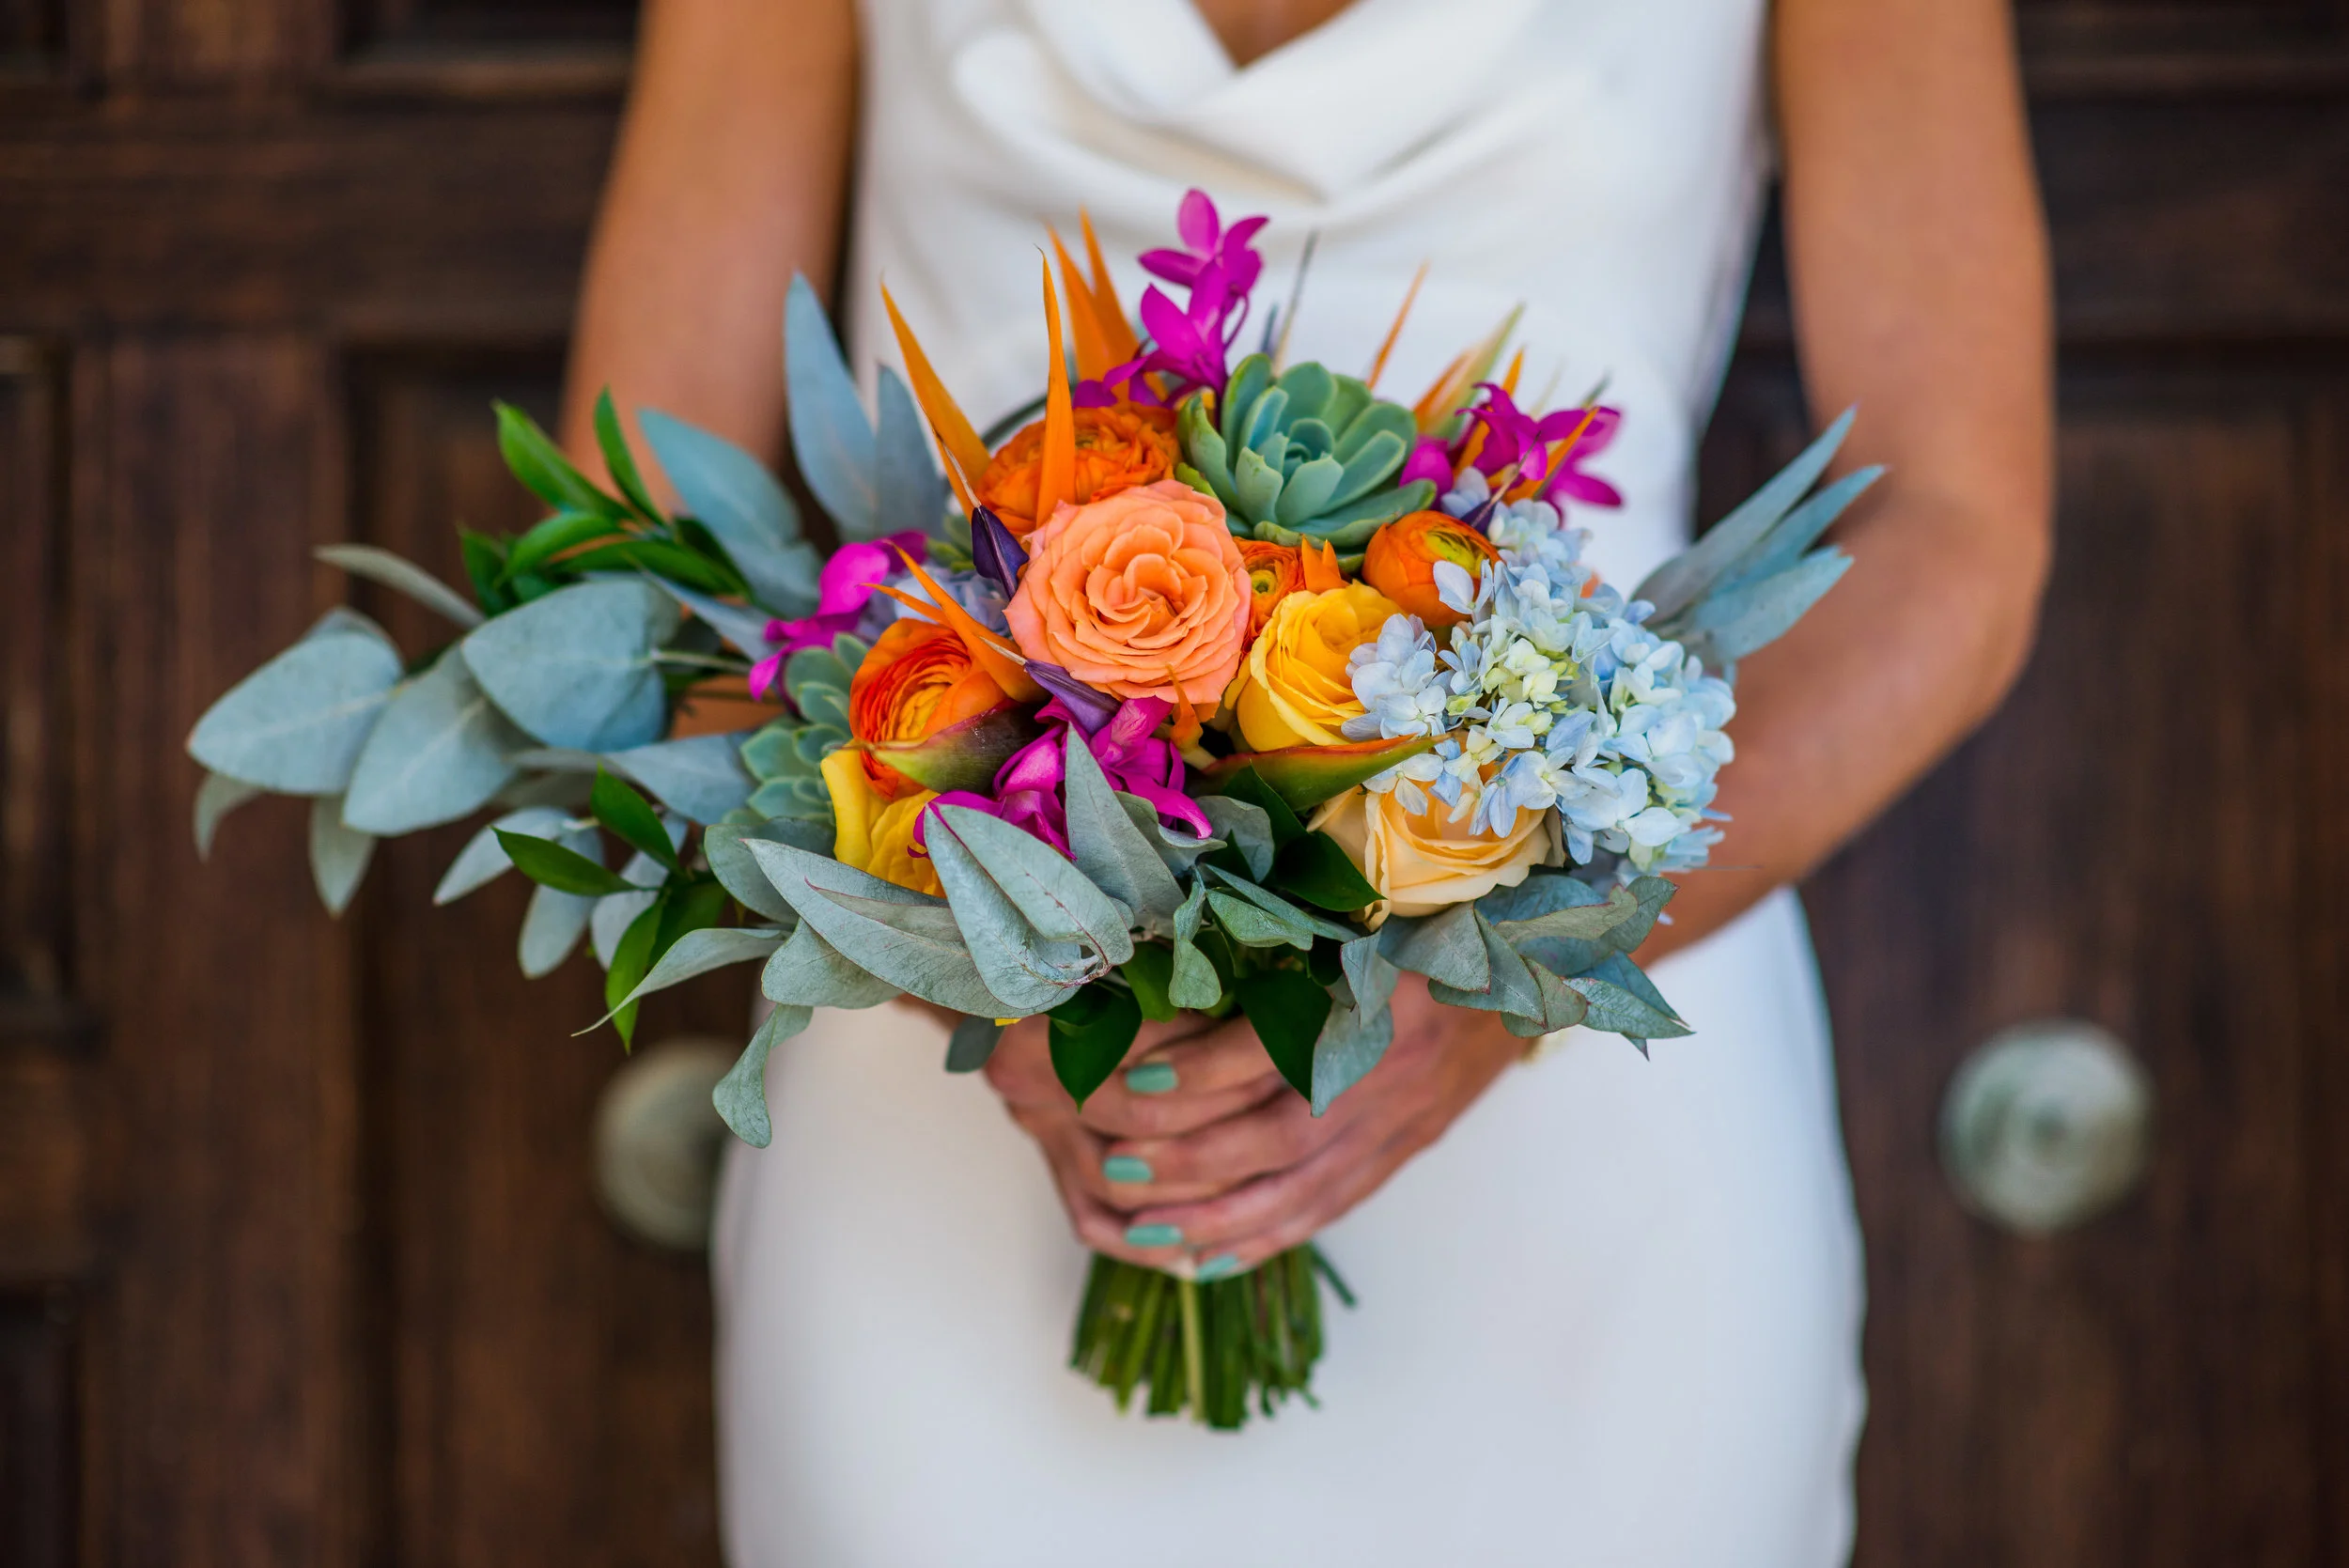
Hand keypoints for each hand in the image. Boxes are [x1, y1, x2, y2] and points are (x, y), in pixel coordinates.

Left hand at [985, 976, 1525, 1275]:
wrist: (1524, 968)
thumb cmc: (1422, 928)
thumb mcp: (1359, 916)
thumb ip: (1285, 936)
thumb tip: (1180, 960)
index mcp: (1373, 998)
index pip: (1273, 1049)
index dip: (1200, 1071)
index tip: (1130, 1082)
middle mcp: (1386, 1070)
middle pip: (1279, 1134)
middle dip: (1192, 1159)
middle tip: (1116, 1168)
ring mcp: (1398, 1121)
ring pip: (1301, 1188)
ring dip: (1218, 1219)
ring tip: (1143, 1232)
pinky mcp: (1404, 1150)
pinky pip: (1330, 1207)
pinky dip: (1266, 1238)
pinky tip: (1207, 1257)